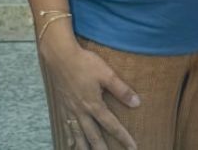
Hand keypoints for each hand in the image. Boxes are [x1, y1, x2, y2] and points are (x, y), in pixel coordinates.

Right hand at [39, 23, 139, 149]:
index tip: (132, 147)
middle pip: (93, 136)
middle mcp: (82, 111)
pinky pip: (67, 126)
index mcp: (94, 104)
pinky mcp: (63, 105)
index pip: (111, 125)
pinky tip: (71, 143)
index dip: (123, 137)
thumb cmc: (84, 62)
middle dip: (103, 149)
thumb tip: (137, 103)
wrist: (60, 56)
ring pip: (78, 135)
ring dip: (85, 148)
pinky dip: (70, 137)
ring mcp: (71, 110)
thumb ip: (121, 89)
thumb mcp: (106, 73)